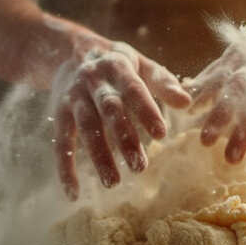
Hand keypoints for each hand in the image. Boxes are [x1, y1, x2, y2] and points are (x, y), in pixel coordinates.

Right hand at [50, 35, 190, 200]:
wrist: (69, 51)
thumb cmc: (117, 64)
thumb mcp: (141, 65)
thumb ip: (163, 82)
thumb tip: (187, 102)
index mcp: (117, 67)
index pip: (133, 90)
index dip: (146, 111)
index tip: (161, 135)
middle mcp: (93, 82)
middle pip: (109, 110)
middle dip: (124, 138)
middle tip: (140, 166)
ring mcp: (73, 98)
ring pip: (85, 127)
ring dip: (98, 155)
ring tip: (113, 182)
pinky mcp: (58, 115)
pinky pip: (60, 143)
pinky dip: (65, 168)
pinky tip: (74, 193)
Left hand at [185, 22, 245, 170]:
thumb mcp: (234, 61)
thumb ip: (210, 78)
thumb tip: (182, 92)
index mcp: (236, 59)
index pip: (217, 76)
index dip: (203, 94)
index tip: (189, 114)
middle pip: (237, 87)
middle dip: (221, 114)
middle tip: (204, 142)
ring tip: (231, 159)